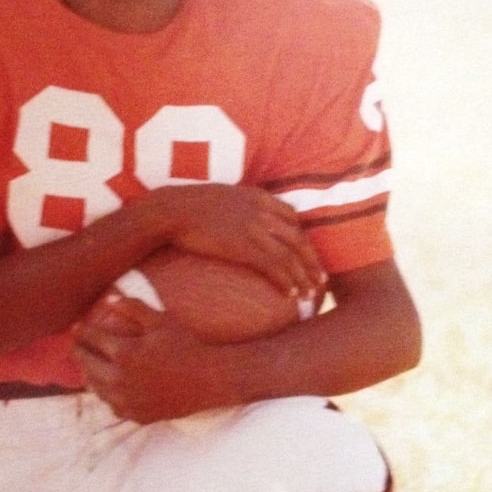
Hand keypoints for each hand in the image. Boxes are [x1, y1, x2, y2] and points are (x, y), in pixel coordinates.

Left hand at [73, 297, 226, 422]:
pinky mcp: (135, 415)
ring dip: (88, 373)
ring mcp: (126, 401)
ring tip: (87, 364)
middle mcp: (120, 380)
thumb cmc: (186, 346)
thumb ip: (133, 308)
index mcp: (124, 354)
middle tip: (76, 345)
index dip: (82, 331)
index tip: (76, 327)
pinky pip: (110, 404)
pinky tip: (107, 385)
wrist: (208, 381)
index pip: (92, 339)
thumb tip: (109, 299)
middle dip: (79, 352)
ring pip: (95, 387)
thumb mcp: (161, 321)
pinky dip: (105, 393)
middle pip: (87, 364)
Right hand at [149, 184, 324, 297]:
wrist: (172, 211)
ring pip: (291, 256)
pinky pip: (275, 267)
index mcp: (258, 196)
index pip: (291, 216)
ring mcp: (256, 228)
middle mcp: (263, 211)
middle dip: (312, 261)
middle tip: (320, 280)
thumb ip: (235, 209)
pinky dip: (286, 282)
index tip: (305, 253)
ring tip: (310, 295)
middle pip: (298, 238)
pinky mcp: (246, 246)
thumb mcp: (219, 199)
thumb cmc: (185, 207)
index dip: (302, 236)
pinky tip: (290, 295)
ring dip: (304, 277)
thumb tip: (233, 224)